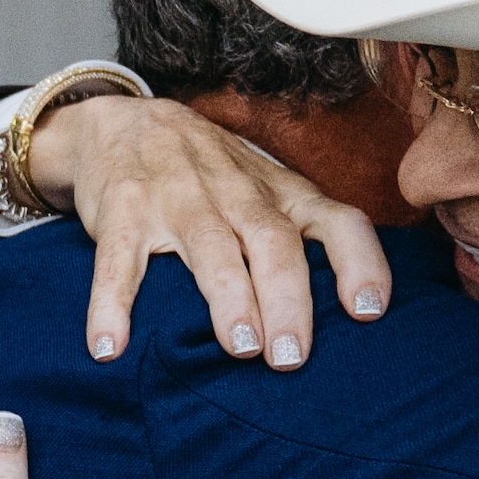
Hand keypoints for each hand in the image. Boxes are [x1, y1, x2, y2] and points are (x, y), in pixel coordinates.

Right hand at [27, 95, 391, 369]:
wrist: (122, 122)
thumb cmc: (211, 174)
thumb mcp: (266, 190)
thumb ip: (306, 236)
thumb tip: (355, 316)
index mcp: (278, 193)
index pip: (333, 220)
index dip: (357, 262)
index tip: (368, 310)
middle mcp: (234, 192)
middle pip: (272, 240)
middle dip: (286, 297)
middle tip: (291, 356)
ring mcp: (178, 198)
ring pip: (209, 246)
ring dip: (227, 296)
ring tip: (240, 347)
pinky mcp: (124, 210)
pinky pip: (118, 260)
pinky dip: (112, 304)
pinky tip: (110, 346)